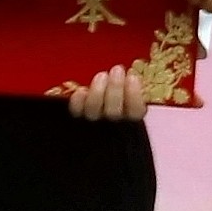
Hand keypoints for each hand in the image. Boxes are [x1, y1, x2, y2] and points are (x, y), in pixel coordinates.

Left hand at [55, 62, 171, 121]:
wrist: (91, 141)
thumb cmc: (117, 112)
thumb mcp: (131, 105)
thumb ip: (133, 93)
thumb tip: (132, 75)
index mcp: (131, 124)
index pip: (135, 113)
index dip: (134, 96)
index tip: (133, 77)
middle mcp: (111, 128)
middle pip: (114, 112)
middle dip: (116, 88)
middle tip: (117, 69)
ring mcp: (92, 126)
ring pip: (93, 112)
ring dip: (97, 91)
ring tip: (101, 75)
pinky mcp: (76, 123)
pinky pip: (75, 113)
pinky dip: (77, 102)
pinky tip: (82, 91)